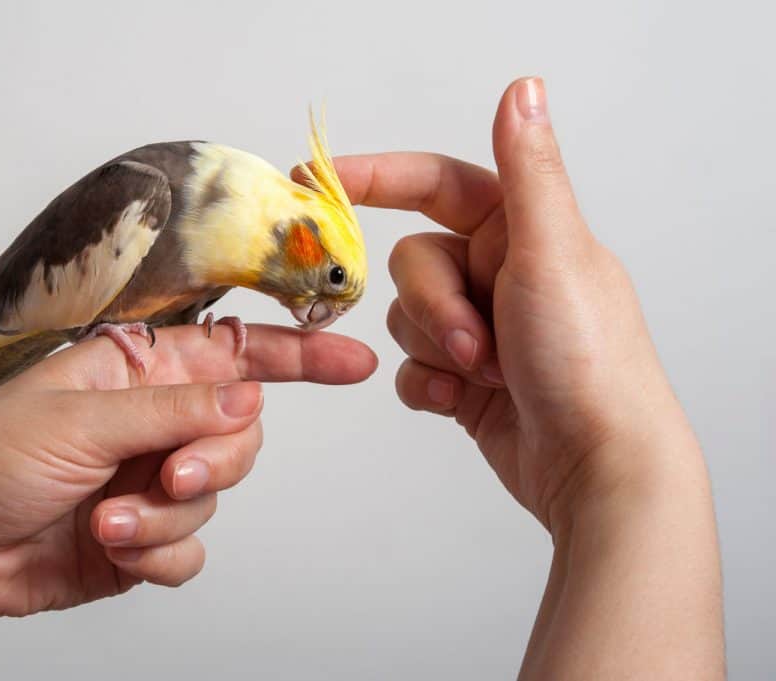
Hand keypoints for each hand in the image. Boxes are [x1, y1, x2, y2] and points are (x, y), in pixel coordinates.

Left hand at [0, 324, 374, 679]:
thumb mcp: (80, 420)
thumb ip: (174, 409)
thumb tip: (249, 399)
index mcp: (135, 369)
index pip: (232, 351)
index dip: (297, 353)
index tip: (352, 359)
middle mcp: (151, 419)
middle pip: (238, 431)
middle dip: (215, 458)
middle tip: (171, 472)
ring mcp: (149, 478)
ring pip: (216, 492)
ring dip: (169, 510)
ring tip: (111, 517)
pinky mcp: (143, 535)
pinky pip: (192, 545)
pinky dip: (159, 550)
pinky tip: (113, 546)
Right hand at [328, 78, 721, 678]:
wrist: (595, 467)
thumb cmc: (590, 360)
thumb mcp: (554, 253)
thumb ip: (527, 172)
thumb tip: (522, 89)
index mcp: (523, 231)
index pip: (436, 183)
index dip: (378, 177)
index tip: (319, 179)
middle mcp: (498, 274)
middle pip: (412, 262)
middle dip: (433, 306)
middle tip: (475, 344)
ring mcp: (478, 328)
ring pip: (404, 317)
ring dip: (434, 349)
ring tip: (483, 375)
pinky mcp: (464, 379)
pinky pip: (409, 368)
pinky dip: (428, 386)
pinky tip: (462, 402)